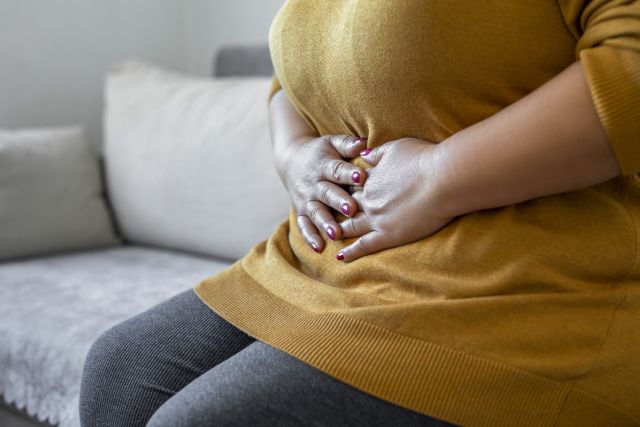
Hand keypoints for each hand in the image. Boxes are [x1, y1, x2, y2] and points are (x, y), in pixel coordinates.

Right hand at [276, 134, 368, 252]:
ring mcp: (306, 199)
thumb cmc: (321, 153)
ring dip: (324, 223)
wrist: (291, 161)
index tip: (361, 177)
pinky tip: (319, 248)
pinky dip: (309, 237)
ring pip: (315, 212)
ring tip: (335, 234)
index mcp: (324, 165)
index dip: (348, 173)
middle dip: (338, 201)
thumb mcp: (332, 143)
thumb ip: (347, 144)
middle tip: (351, 209)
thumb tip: (363, 144)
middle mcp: (314, 184)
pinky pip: (304, 226)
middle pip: (326, 193)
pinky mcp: (301, 212)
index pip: (337, 169)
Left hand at [337, 138, 453, 261]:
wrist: (443, 178)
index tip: (340, 193)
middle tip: (327, 218)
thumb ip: (376, 154)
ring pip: (351, 227)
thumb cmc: (424, 159)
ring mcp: (376, 219)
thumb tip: (363, 156)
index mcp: (370, 179)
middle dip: (337, 212)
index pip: (352, 186)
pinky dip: (351, 252)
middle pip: (347, 207)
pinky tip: (341, 257)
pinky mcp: (388, 235)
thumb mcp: (396, 148)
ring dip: (339, 232)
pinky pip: (364, 246)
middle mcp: (368, 200)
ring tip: (329, 237)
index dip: (346, 190)